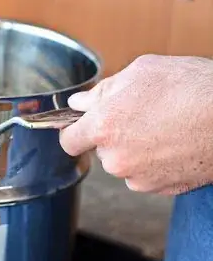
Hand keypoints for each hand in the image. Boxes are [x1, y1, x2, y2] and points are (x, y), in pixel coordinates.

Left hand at [60, 54, 212, 194]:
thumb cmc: (191, 88)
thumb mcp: (141, 72)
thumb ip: (102, 91)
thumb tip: (79, 103)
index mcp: (103, 127)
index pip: (69, 141)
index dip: (73, 132)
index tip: (79, 128)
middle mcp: (115, 158)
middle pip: (100, 150)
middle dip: (112, 135)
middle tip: (139, 116)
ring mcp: (137, 177)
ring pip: (123, 163)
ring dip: (134, 149)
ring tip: (162, 128)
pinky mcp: (158, 188)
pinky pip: (144, 174)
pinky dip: (152, 163)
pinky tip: (172, 144)